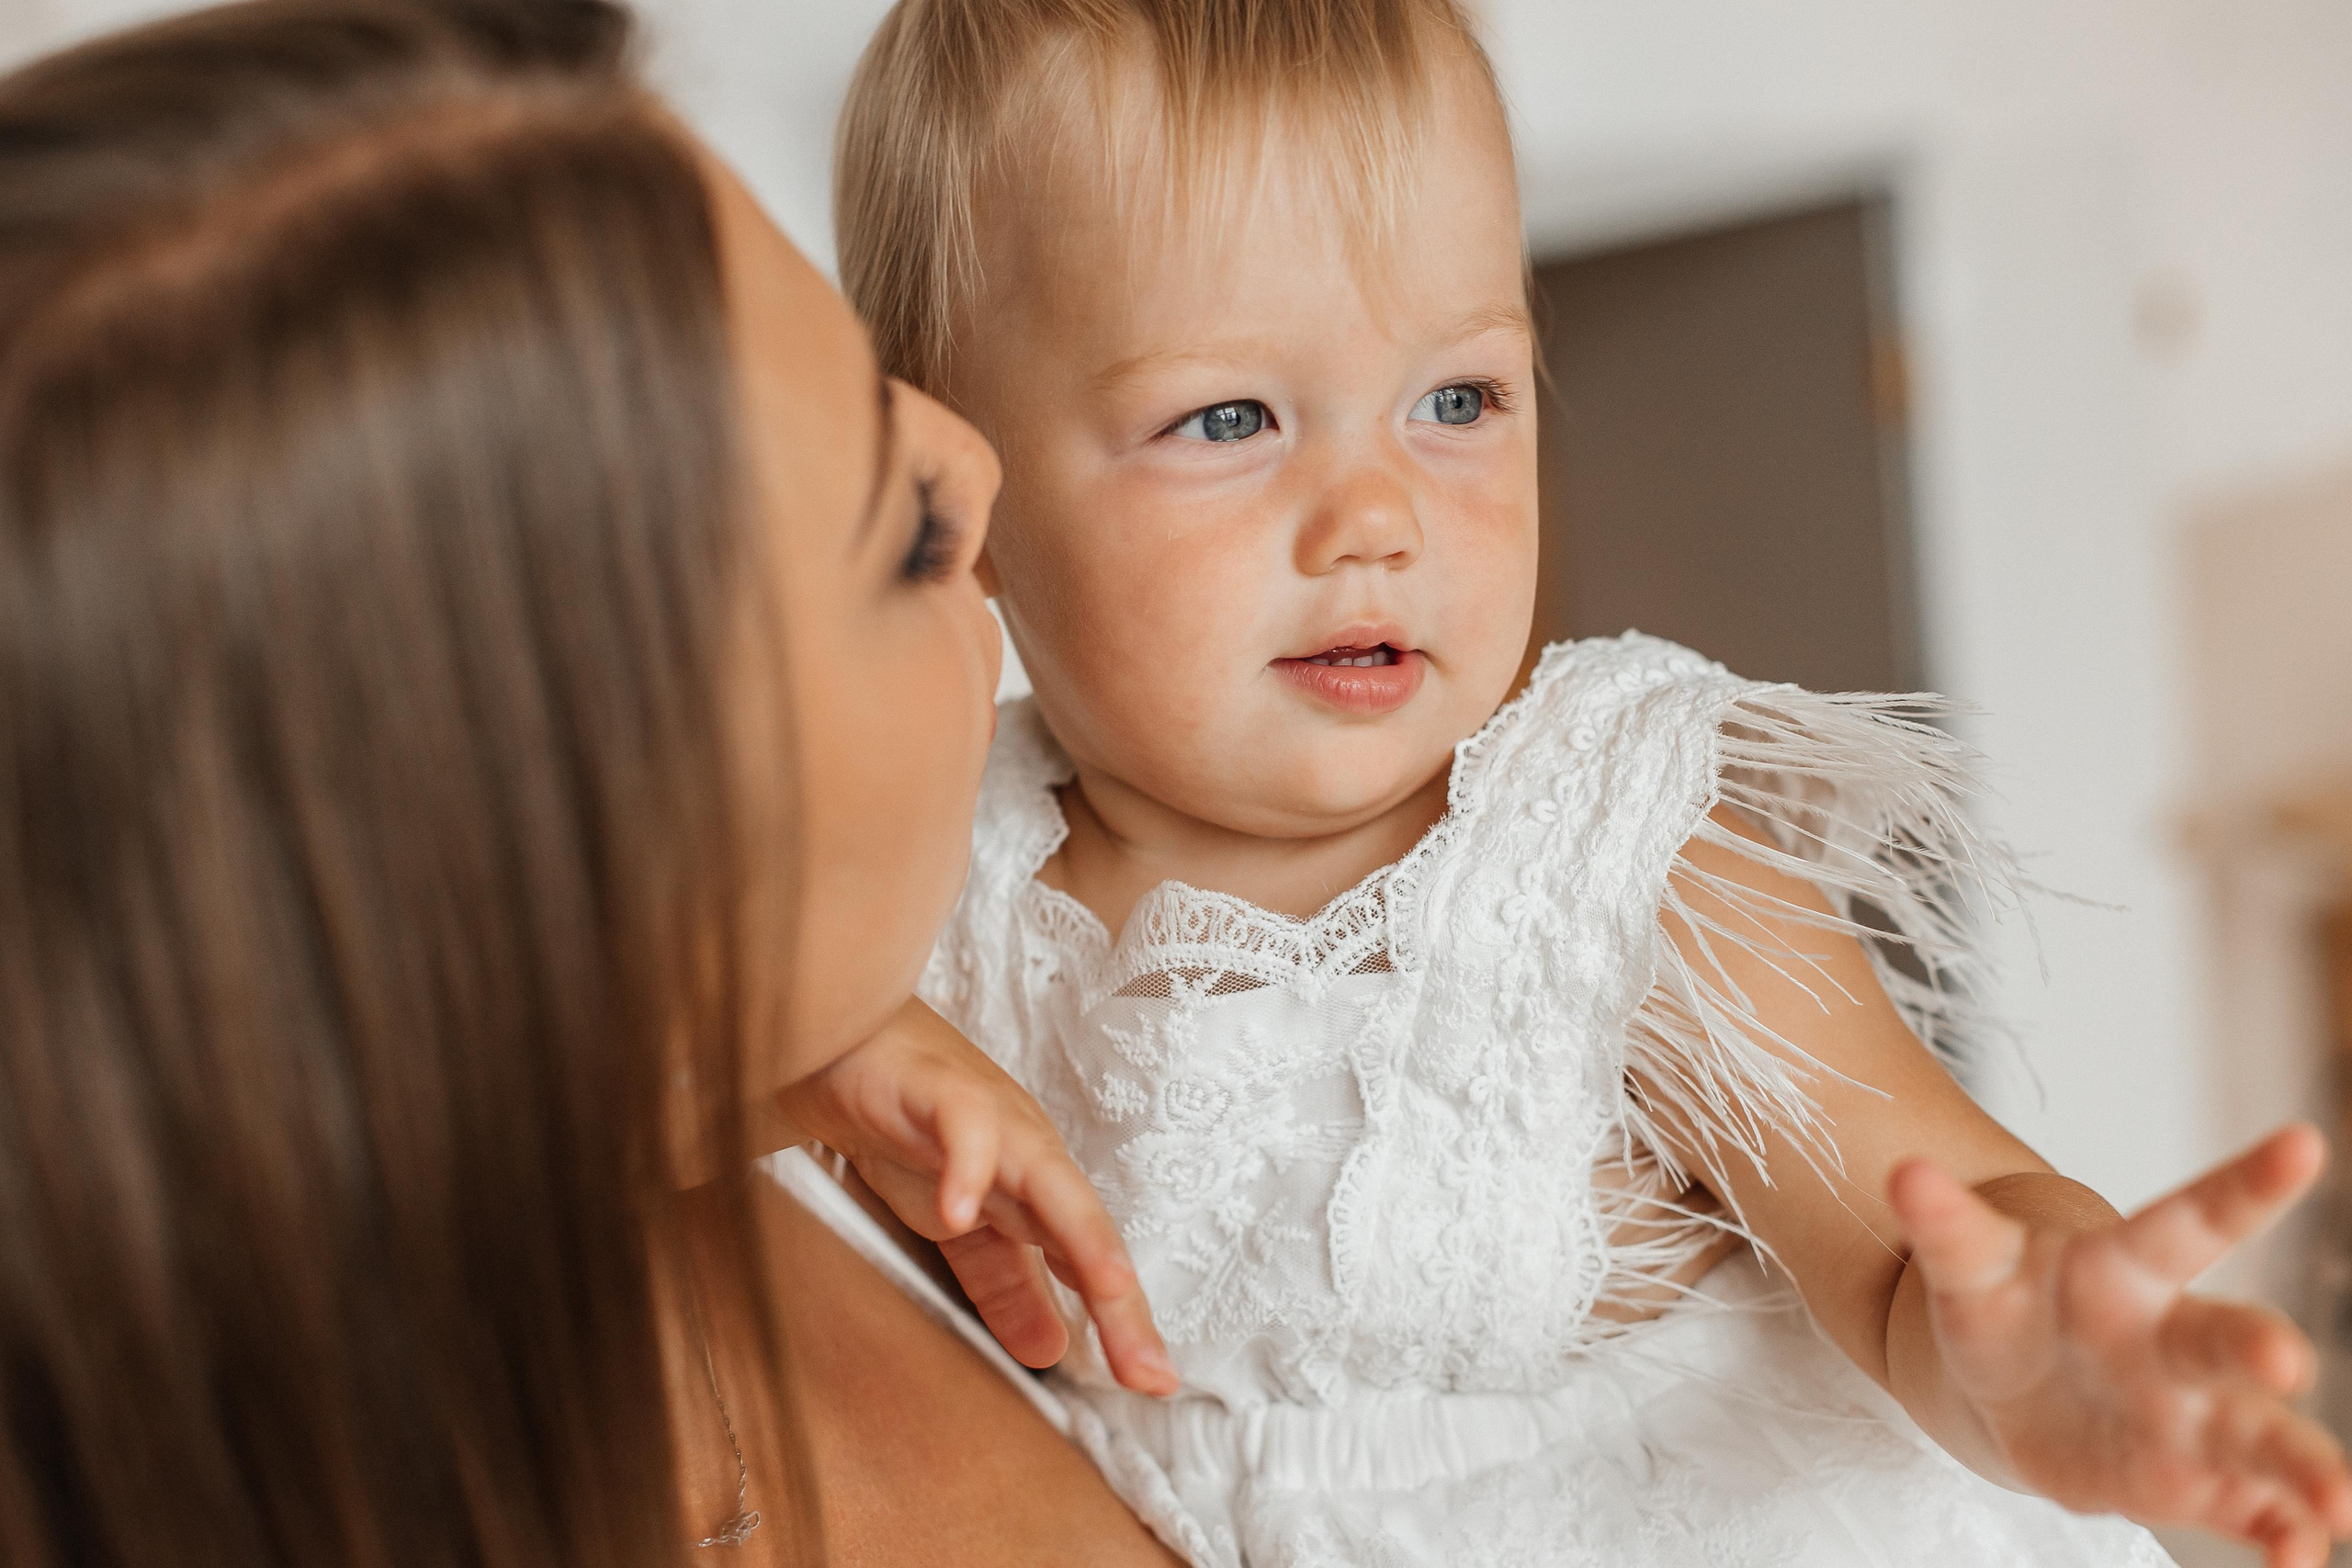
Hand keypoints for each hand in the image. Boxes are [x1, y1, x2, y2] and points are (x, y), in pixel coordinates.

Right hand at [777, 998, 1178, 1396]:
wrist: (843, 1043)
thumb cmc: (909, 1127)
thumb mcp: (960, 1223)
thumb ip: (1004, 1283)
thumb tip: (1052, 1350)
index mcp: (1035, 1190)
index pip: (1089, 1263)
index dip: (1124, 1322)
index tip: (1156, 1384)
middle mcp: (1028, 1155)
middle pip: (1086, 1228)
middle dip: (1123, 1300)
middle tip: (1150, 1373)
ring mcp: (989, 1119)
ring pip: (1046, 1177)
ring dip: (1081, 1233)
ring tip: (1111, 1289)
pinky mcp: (936, 1090)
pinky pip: (961, 1129)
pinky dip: (966, 1166)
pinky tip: (960, 1211)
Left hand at [1890, 1124, 2351, 1567]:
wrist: (2006, 1384)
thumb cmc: (2006, 1301)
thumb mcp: (1970, 1260)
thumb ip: (1945, 1224)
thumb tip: (1903, 1171)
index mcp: (2126, 1269)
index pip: (2189, 1218)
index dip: (2244, 1184)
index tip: (2302, 1142)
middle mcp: (2175, 1340)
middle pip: (2222, 1338)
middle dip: (2256, 1347)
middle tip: (2284, 1361)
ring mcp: (2191, 1415)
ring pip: (2258, 1436)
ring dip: (2301, 1467)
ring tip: (2334, 1500)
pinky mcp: (2191, 1482)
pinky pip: (2246, 1509)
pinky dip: (2279, 1533)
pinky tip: (2298, 1554)